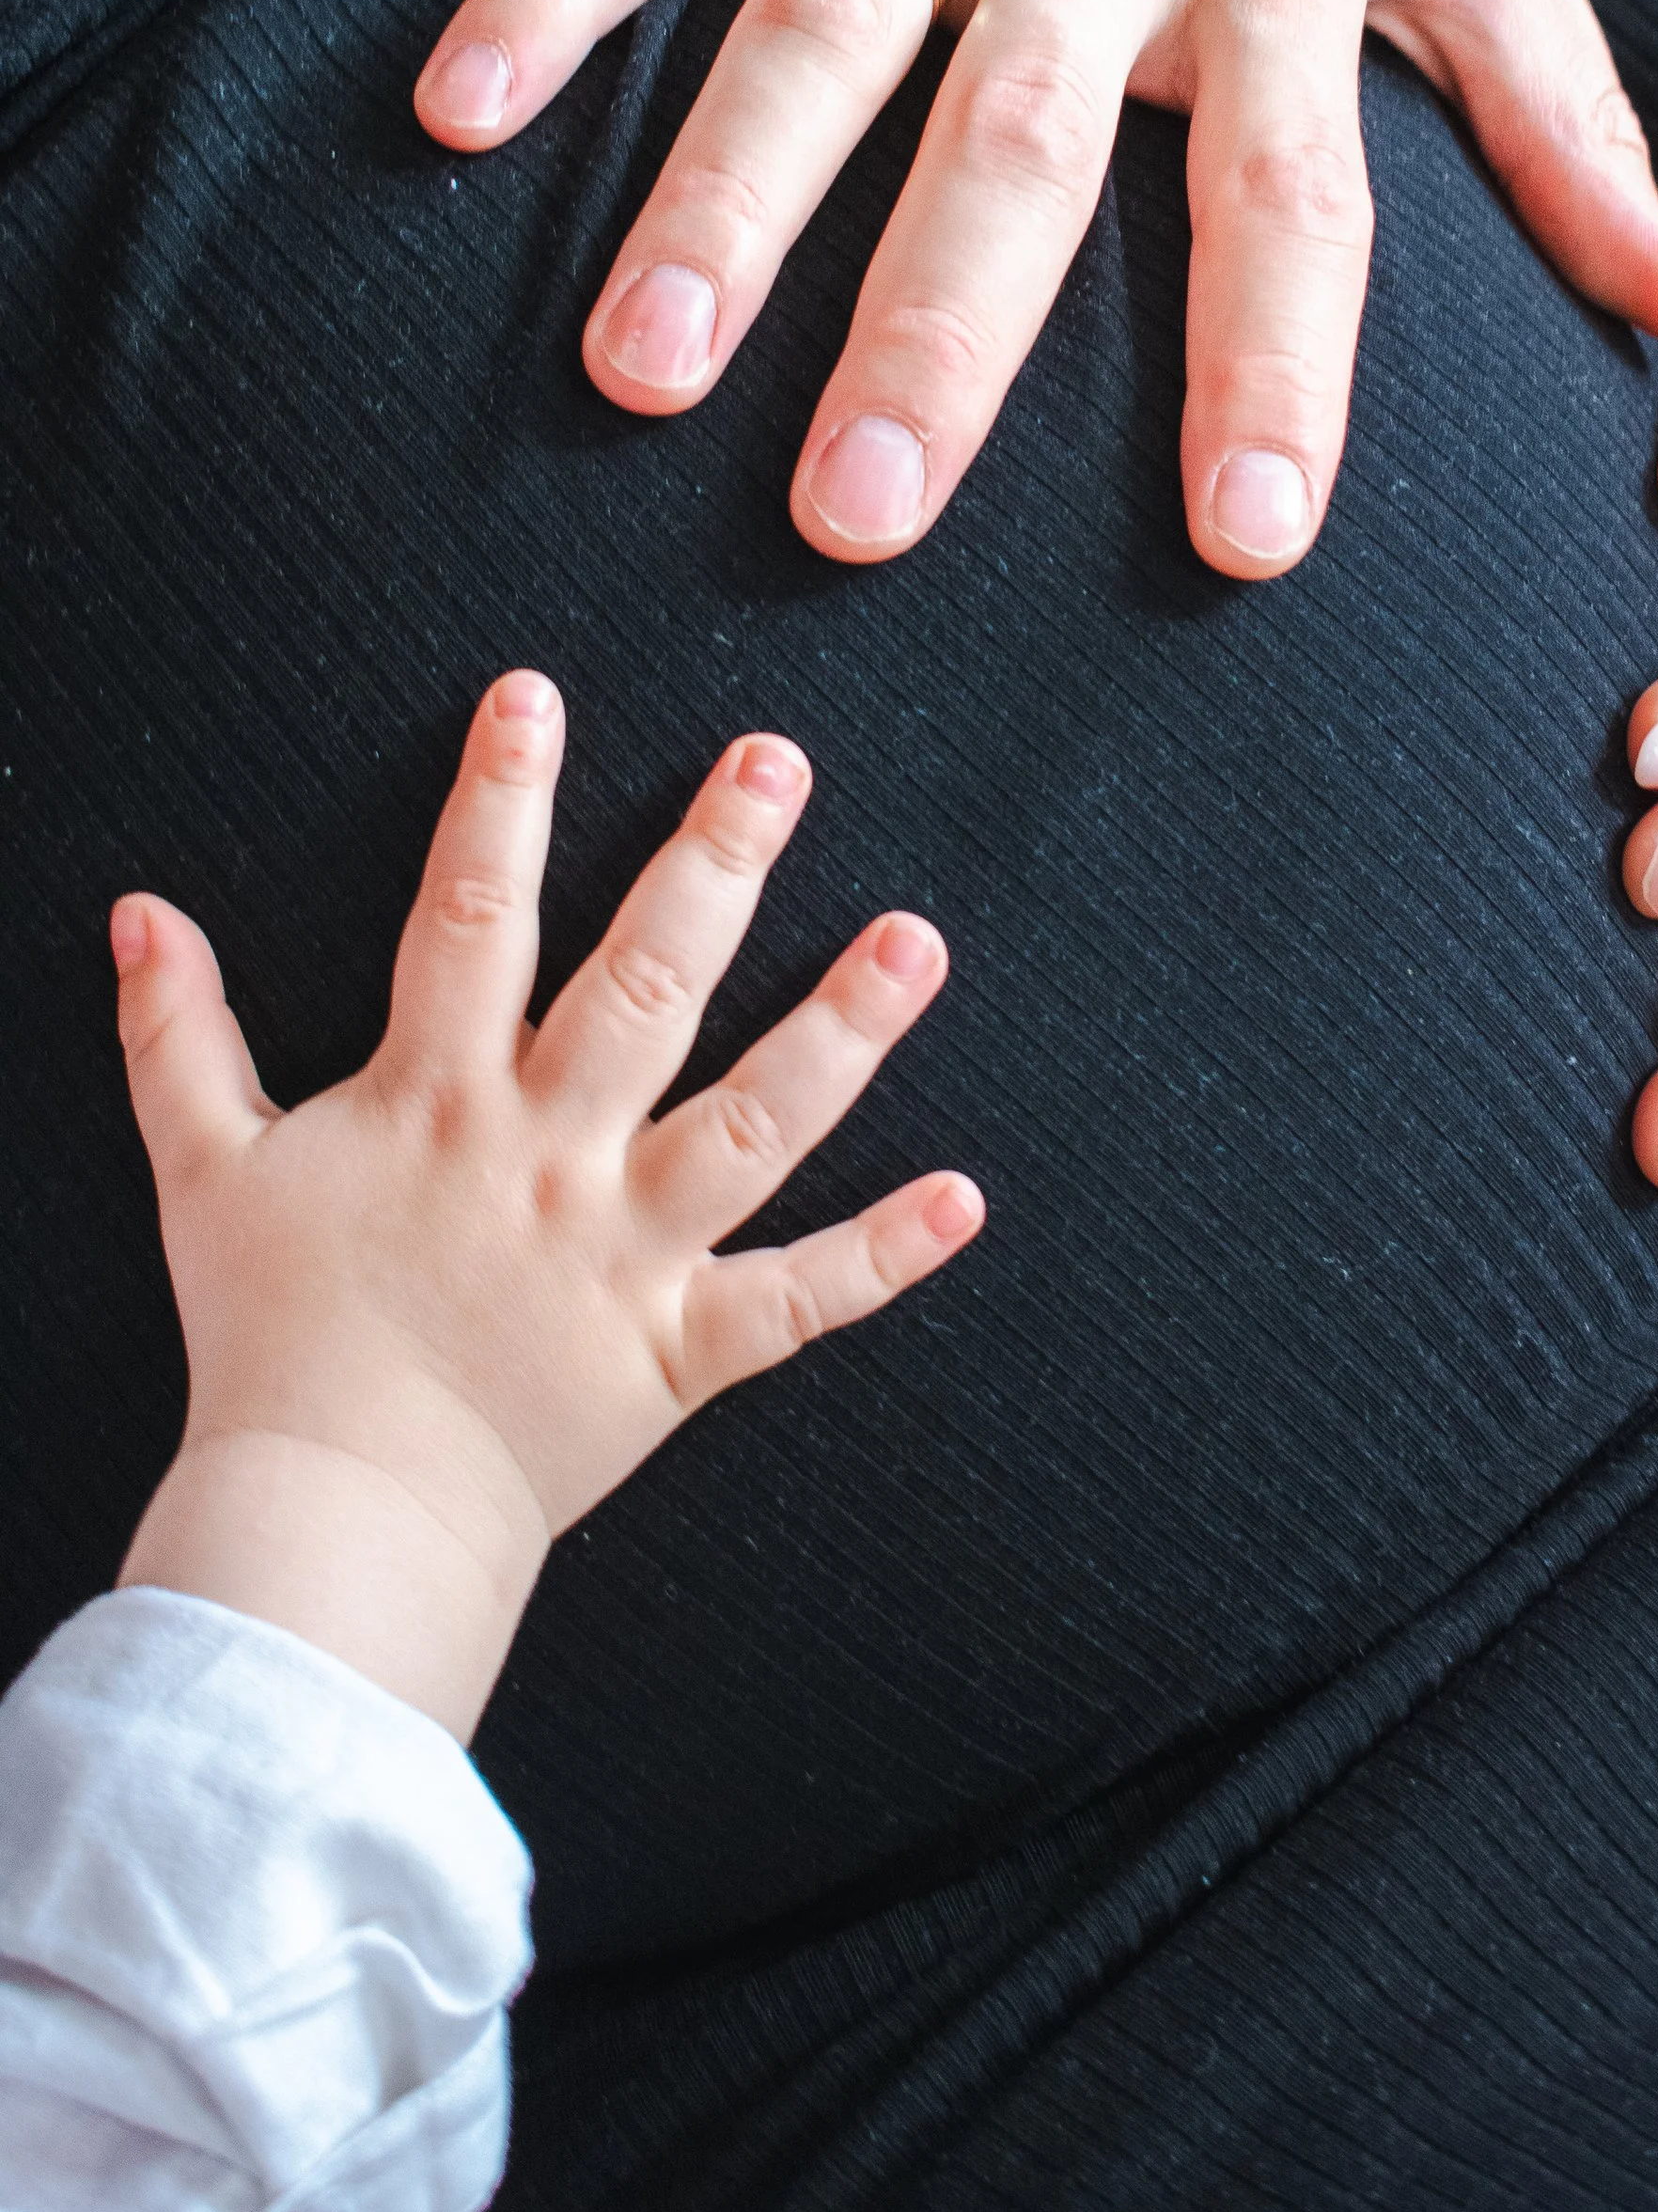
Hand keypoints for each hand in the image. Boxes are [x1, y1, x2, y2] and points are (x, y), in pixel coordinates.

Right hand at [113, 673, 980, 1735]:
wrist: (329, 1516)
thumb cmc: (270, 1338)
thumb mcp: (204, 1168)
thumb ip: (177, 1035)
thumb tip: (138, 913)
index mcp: (438, 1101)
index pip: (469, 915)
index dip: (499, 799)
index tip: (537, 695)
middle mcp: (546, 1158)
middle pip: (644, 986)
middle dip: (714, 863)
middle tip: (778, 761)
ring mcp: (625, 1253)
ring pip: (754, 1123)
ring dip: (842, 1031)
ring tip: (917, 939)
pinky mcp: (680, 1349)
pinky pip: (799, 1300)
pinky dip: (883, 1254)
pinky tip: (965, 1194)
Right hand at [415, 0, 1657, 578]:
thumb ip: (1569, 122)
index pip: (1292, 191)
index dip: (1278, 363)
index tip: (1245, 545)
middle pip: (1024, 140)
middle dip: (940, 331)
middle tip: (860, 523)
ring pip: (820, 23)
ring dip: (723, 193)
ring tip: (637, 367)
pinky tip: (458, 109)